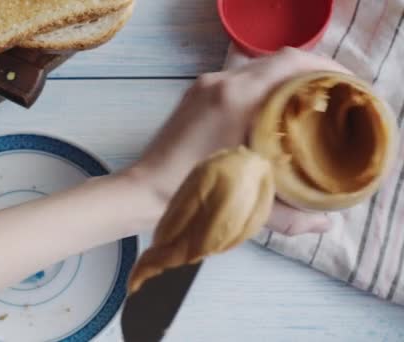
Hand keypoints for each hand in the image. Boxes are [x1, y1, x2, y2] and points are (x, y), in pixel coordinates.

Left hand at [126, 48, 350, 235]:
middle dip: (308, 74)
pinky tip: (271, 111)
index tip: (343, 86)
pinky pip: (238, 78)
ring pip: (256, 67)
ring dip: (284, 79)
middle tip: (329, 97)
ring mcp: (204, 85)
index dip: (323, 69)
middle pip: (276, 61)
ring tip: (304, 103)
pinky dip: (261, 86)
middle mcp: (219, 83)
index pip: (289, 64)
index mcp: (234, 99)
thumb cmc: (189, 192)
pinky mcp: (195, 93)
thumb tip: (322, 225)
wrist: (143, 190)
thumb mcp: (244, 201)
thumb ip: (290, 214)